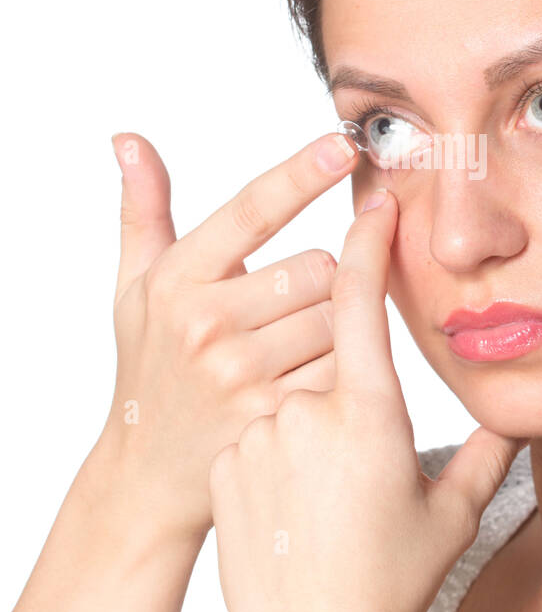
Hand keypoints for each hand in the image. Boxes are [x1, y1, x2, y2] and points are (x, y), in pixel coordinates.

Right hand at [93, 129, 358, 541]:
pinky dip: (340, 370)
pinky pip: (344, 367)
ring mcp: (241, 374)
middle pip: (318, 267)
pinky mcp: (275, 415)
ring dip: (333, 326)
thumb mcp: (135, 287)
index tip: (343, 142)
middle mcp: (206, 324)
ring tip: (291, 350)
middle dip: (318, 281)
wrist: (149, 472)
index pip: (251, 211)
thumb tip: (127, 139)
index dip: (301, 173)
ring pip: (338, 317)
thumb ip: (144, 211)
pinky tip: (306, 383)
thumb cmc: (150, 364)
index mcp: (177, 280)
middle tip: (285, 310)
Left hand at [208, 185, 524, 611]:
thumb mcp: (452, 517)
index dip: (365, 243)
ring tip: (325, 505)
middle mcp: (306, 411)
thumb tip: (516, 418)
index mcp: (369, 413)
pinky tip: (292, 512)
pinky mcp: (227, 463)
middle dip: (347, 392)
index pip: (357, 297)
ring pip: (291, 397)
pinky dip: (275, 455)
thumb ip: (486, 454)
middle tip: (360, 469)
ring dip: (311, 429)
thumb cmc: (390, 588)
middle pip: (326, 356)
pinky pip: (256, 432)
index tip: (371, 206)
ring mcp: (258, 436)